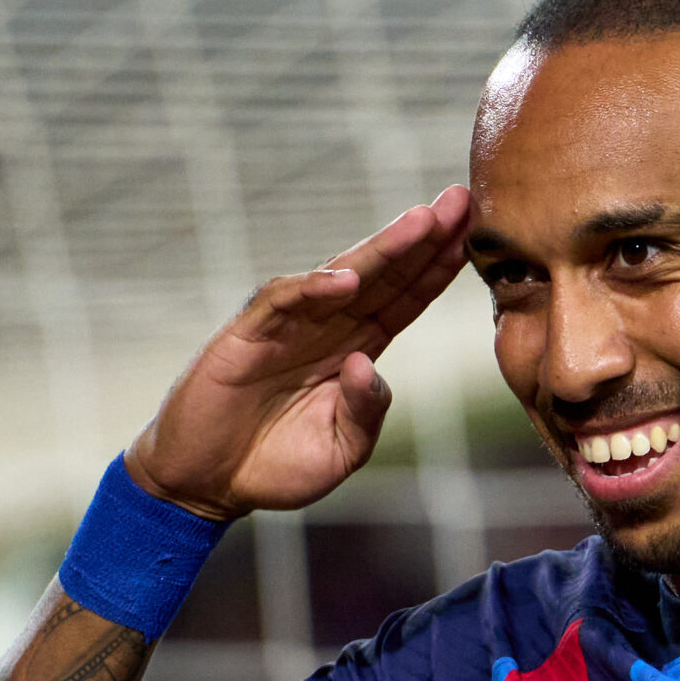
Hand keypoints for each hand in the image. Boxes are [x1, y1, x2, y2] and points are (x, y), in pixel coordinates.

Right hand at [127, 185, 473, 519]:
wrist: (206, 483)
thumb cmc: (274, 465)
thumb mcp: (341, 450)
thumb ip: (365, 413)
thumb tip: (368, 364)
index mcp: (356, 350)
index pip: (405, 300)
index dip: (437, 269)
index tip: (473, 236)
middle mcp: (326, 327)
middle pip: (384, 274)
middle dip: (422, 238)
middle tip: (460, 198)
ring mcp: (287, 326)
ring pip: (341, 274)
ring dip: (381, 247)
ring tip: (422, 221)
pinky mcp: (247, 334)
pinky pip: (282, 301)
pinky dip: (312, 287)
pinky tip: (346, 277)